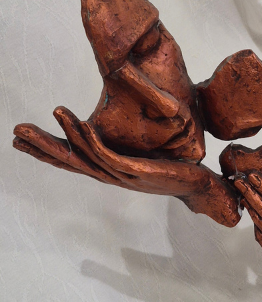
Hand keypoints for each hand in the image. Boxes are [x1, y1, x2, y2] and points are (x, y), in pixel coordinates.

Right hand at [14, 107, 239, 226]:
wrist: (203, 185)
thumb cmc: (180, 171)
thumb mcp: (150, 157)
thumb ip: (133, 149)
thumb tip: (123, 133)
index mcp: (114, 171)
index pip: (77, 160)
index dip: (51, 151)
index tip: (25, 139)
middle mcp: (115, 175)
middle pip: (73, 162)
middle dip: (44, 148)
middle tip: (17, 133)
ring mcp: (125, 175)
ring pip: (87, 156)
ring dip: (66, 135)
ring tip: (47, 116)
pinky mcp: (138, 172)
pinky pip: (108, 156)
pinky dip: (90, 139)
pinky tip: (78, 123)